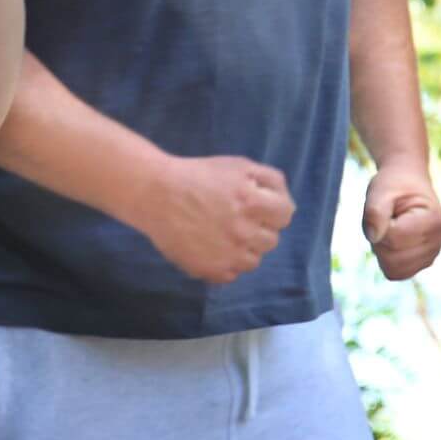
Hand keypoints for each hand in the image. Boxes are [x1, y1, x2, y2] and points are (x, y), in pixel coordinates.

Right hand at [137, 155, 294, 284]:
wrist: (154, 193)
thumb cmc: (196, 175)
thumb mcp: (237, 165)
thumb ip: (269, 180)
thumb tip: (286, 203)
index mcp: (252, 202)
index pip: (285, 215)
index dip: (273, 209)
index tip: (256, 207)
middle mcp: (244, 231)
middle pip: (270, 239)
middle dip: (257, 228)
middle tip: (234, 218)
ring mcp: (229, 254)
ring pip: (253, 260)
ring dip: (243, 248)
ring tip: (221, 234)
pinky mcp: (212, 270)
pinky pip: (232, 274)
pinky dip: (225, 263)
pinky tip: (209, 247)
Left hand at [362, 162, 440, 279]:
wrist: (407, 184)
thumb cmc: (393, 185)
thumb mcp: (380, 190)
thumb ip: (375, 211)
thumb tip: (373, 237)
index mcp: (433, 220)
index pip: (394, 239)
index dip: (379, 225)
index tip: (385, 209)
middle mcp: (438, 241)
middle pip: (394, 258)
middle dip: (379, 240)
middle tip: (385, 220)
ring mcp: (432, 255)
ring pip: (395, 269)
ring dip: (382, 250)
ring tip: (389, 228)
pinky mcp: (422, 263)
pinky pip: (397, 273)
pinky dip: (387, 259)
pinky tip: (392, 240)